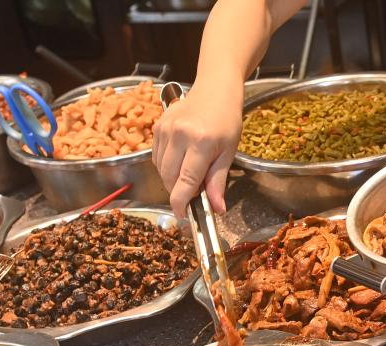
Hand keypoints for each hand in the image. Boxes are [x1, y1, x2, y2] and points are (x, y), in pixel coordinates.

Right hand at [152, 85, 242, 217]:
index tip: (183, 215)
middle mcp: (179, 135)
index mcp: (201, 142)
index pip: (185, 181)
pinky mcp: (157, 127)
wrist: (215, 90)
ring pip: (160, 169)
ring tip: (190, 172)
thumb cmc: (226, 121)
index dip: (181, 202)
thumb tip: (217, 209)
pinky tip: (180, 160)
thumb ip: (218, 181)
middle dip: (178, 191)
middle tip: (194, 191)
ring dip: (172, 179)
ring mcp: (165, 129)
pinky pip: (156, 157)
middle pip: (169, 178)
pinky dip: (166, 166)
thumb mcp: (229, 152)